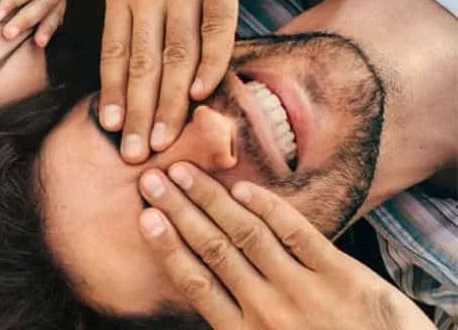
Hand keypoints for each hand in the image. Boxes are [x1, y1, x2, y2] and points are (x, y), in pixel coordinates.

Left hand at [100, 0, 251, 161]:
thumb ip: (133, 2)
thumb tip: (137, 47)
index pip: (115, 52)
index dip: (114, 93)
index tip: (112, 131)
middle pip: (142, 64)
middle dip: (138, 114)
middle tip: (135, 157)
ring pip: (175, 53)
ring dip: (171, 101)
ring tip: (166, 140)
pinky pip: (215, 24)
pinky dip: (211, 59)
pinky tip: (204, 91)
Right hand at [138, 164, 434, 329]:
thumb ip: (236, 329)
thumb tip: (201, 293)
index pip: (194, 282)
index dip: (167, 246)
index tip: (145, 217)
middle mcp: (267, 310)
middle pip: (213, 249)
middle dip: (179, 211)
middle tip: (153, 180)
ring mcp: (305, 290)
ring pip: (248, 235)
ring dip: (211, 200)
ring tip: (186, 173)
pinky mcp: (342, 276)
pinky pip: (299, 234)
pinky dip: (269, 208)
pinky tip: (244, 189)